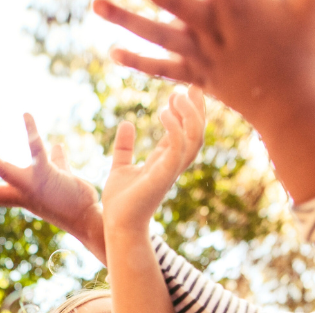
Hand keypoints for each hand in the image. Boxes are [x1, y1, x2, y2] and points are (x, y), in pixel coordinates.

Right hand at [0, 114, 105, 260]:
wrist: (90, 217)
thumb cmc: (76, 199)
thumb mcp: (61, 177)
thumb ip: (56, 161)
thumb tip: (55, 146)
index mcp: (20, 195)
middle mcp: (21, 194)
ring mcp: (30, 186)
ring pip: (1, 169)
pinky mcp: (46, 174)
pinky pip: (35, 149)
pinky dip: (30, 130)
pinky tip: (26, 114)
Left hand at [92, 0, 314, 119]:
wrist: (291, 105)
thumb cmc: (304, 48)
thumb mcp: (309, 4)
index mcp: (234, 5)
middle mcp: (211, 28)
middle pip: (168, 0)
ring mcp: (200, 55)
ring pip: (155, 34)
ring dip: (123, 19)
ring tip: (95, 5)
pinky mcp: (195, 77)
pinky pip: (160, 68)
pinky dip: (137, 60)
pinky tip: (111, 51)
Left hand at [101, 91, 205, 232]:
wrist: (117, 225)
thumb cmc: (120, 202)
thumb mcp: (120, 167)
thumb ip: (125, 147)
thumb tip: (126, 124)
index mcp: (165, 161)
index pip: (185, 131)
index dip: (188, 110)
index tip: (183, 89)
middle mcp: (173, 164)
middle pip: (197, 132)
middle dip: (198, 108)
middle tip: (191, 85)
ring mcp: (171, 169)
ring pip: (195, 138)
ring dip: (191, 114)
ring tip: (177, 94)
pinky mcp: (164, 175)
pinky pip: (178, 147)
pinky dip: (176, 128)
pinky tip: (164, 111)